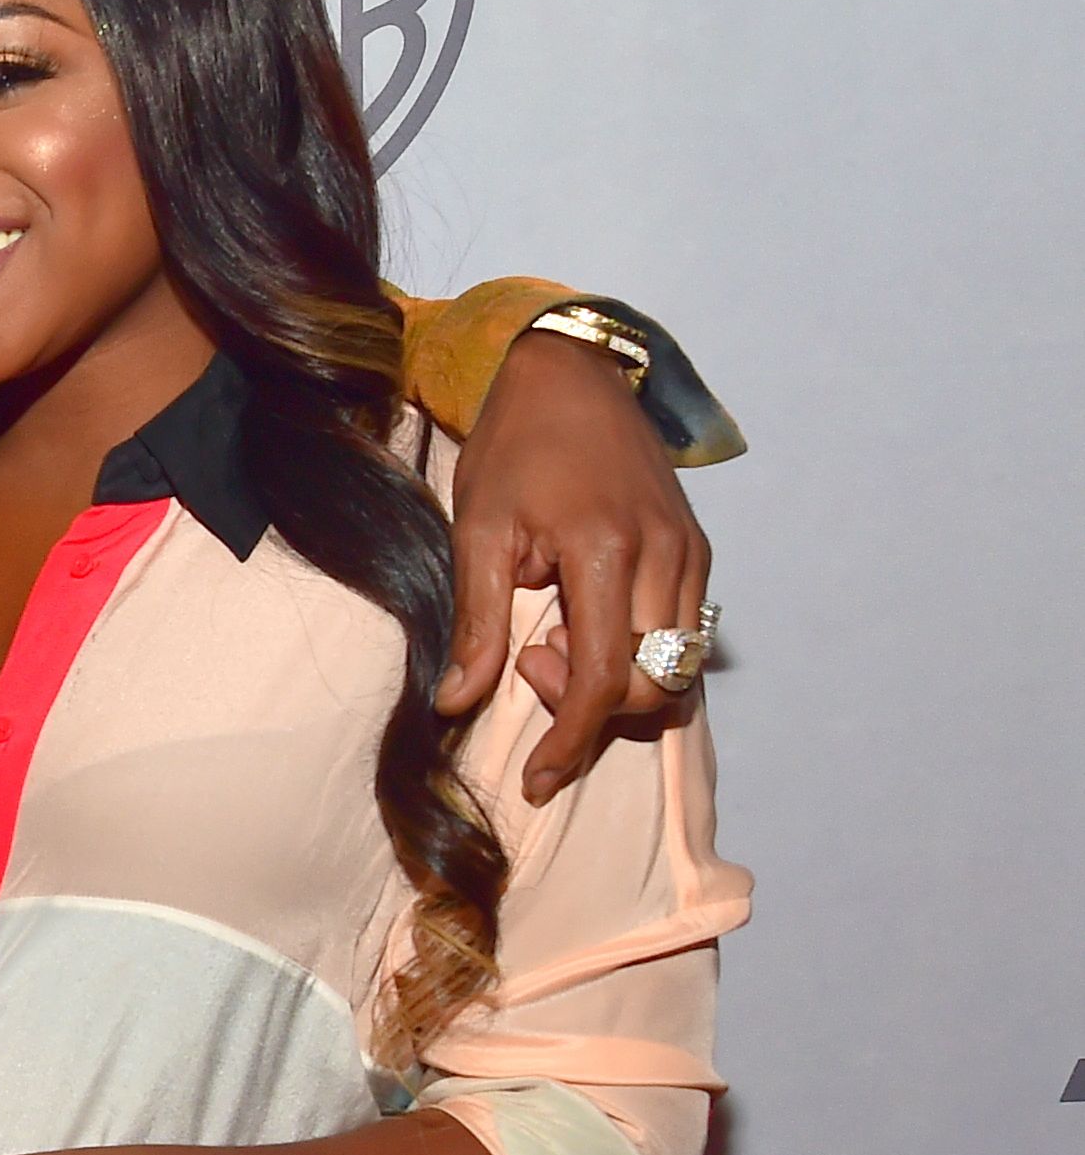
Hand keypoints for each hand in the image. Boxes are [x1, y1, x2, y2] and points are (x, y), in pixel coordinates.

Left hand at [440, 329, 711, 802]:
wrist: (570, 375)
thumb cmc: (516, 447)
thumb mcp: (478, 529)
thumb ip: (476, 620)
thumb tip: (458, 702)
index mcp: (607, 551)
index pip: (606, 679)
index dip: (571, 741)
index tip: (536, 779)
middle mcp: (666, 557)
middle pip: (653, 688)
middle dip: (591, 705)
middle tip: (531, 658)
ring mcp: (692, 554)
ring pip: (679, 669)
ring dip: (617, 682)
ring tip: (554, 635)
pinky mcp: (698, 551)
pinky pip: (684, 634)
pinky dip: (637, 653)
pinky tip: (584, 618)